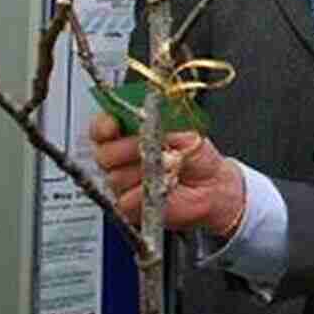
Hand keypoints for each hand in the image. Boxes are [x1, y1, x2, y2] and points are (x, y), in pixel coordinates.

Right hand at [90, 112, 245, 236]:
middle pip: (103, 154)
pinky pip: (126, 199)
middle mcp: (121, 158)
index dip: (103, 126)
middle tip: (146, 146)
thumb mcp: (183, 127)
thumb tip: (149, 108)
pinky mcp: (130, 205)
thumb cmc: (195, 153)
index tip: (112, 125)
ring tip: (166, 166)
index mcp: (128, 133)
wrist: (211, 182)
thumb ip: (161, 117)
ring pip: (115, 177)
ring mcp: (123, 182)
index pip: (102, 128)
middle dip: (125, 149)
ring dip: (142, 171)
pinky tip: (162, 185)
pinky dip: (145, 192)